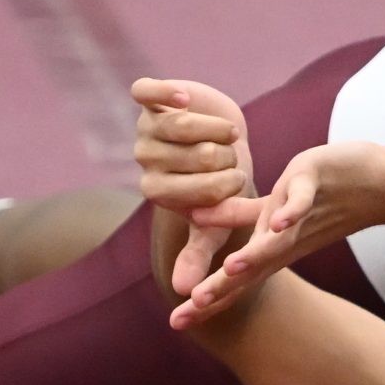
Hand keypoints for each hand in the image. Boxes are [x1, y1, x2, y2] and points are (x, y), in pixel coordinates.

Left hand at [131, 77, 259, 303]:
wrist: (221, 135)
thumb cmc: (221, 182)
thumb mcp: (212, 220)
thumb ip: (198, 253)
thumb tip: (182, 292)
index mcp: (155, 190)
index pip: (195, 191)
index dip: (225, 185)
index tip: (240, 181)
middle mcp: (144, 159)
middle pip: (194, 156)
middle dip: (225, 158)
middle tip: (233, 158)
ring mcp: (145, 126)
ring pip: (182, 125)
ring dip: (216, 128)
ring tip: (229, 135)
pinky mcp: (147, 97)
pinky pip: (147, 91)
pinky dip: (167, 93)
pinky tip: (186, 98)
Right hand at [177, 140, 384, 324]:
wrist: (378, 183)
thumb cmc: (322, 197)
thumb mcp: (273, 209)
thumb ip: (236, 217)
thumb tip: (197, 220)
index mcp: (271, 247)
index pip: (234, 280)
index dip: (207, 301)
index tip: (176, 324)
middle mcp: (284, 239)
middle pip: (250, 270)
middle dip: (222, 289)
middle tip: (193, 308)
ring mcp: (300, 215)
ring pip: (275, 241)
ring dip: (254, 255)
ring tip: (230, 269)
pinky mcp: (313, 185)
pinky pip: (302, 203)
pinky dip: (292, 212)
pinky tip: (279, 221)